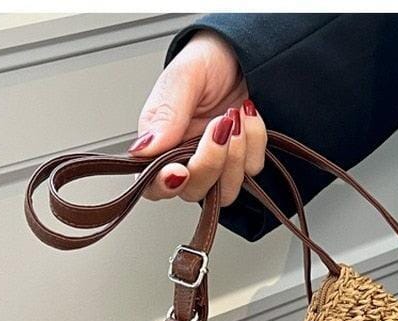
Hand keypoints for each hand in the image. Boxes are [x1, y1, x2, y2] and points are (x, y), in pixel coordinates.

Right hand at [129, 30, 266, 205]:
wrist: (244, 52)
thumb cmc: (209, 61)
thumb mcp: (184, 78)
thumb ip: (164, 115)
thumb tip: (143, 149)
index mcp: (161, 144)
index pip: (153, 185)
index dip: (164, 185)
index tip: (179, 170)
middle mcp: (187, 159)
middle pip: (193, 191)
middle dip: (210, 163)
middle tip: (220, 126)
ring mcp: (217, 164)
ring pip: (224, 191)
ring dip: (236, 155)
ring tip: (235, 116)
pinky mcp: (242, 162)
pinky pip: (251, 170)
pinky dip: (255, 143)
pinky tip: (248, 117)